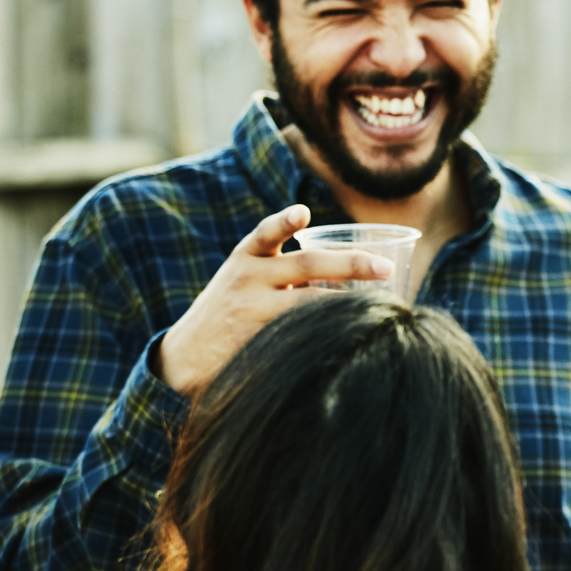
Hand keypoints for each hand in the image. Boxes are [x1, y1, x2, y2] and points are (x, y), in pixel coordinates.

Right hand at [155, 205, 391, 395]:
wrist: (184, 357)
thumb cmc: (229, 310)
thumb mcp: (245, 278)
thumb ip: (286, 269)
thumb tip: (355, 267)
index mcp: (247, 258)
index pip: (266, 234)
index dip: (284, 222)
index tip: (302, 213)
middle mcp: (248, 279)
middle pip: (305, 265)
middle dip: (350, 264)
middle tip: (386, 268)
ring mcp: (251, 312)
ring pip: (309, 303)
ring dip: (348, 303)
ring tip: (382, 304)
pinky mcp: (255, 342)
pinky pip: (299, 335)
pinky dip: (329, 335)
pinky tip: (352, 337)